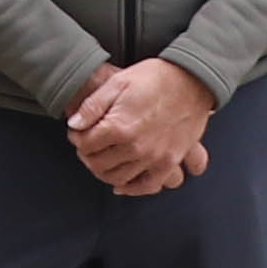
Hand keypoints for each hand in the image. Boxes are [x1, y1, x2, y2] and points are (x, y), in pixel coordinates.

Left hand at [67, 56, 216, 195]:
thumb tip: (74, 125)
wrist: (192, 80)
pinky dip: (132, 189)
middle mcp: (136, 147)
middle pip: (98, 163)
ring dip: (103, 171)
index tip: (77, 131)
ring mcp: (154, 157)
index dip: (76, 137)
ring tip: (101, 159)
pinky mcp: (170, 162)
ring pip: (117, 178)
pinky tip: (122, 184)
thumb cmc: (156, 78)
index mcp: (120, 126)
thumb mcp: (118, 82)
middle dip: (86, 154)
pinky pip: (148, 186)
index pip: (85, 144)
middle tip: (87, 144)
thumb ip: (92, 106)